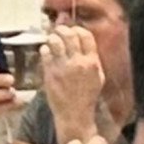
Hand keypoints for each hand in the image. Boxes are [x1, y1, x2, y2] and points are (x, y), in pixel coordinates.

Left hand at [37, 24, 103, 142]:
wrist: (74, 113)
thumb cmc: (87, 96)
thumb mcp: (98, 76)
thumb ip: (93, 59)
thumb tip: (86, 42)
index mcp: (92, 62)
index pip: (86, 36)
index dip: (79, 29)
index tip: (74, 30)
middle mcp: (78, 62)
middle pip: (70, 35)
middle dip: (63, 29)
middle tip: (59, 30)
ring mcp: (63, 67)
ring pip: (55, 41)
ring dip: (53, 37)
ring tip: (52, 39)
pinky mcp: (50, 73)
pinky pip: (45, 53)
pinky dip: (45, 49)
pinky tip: (47, 51)